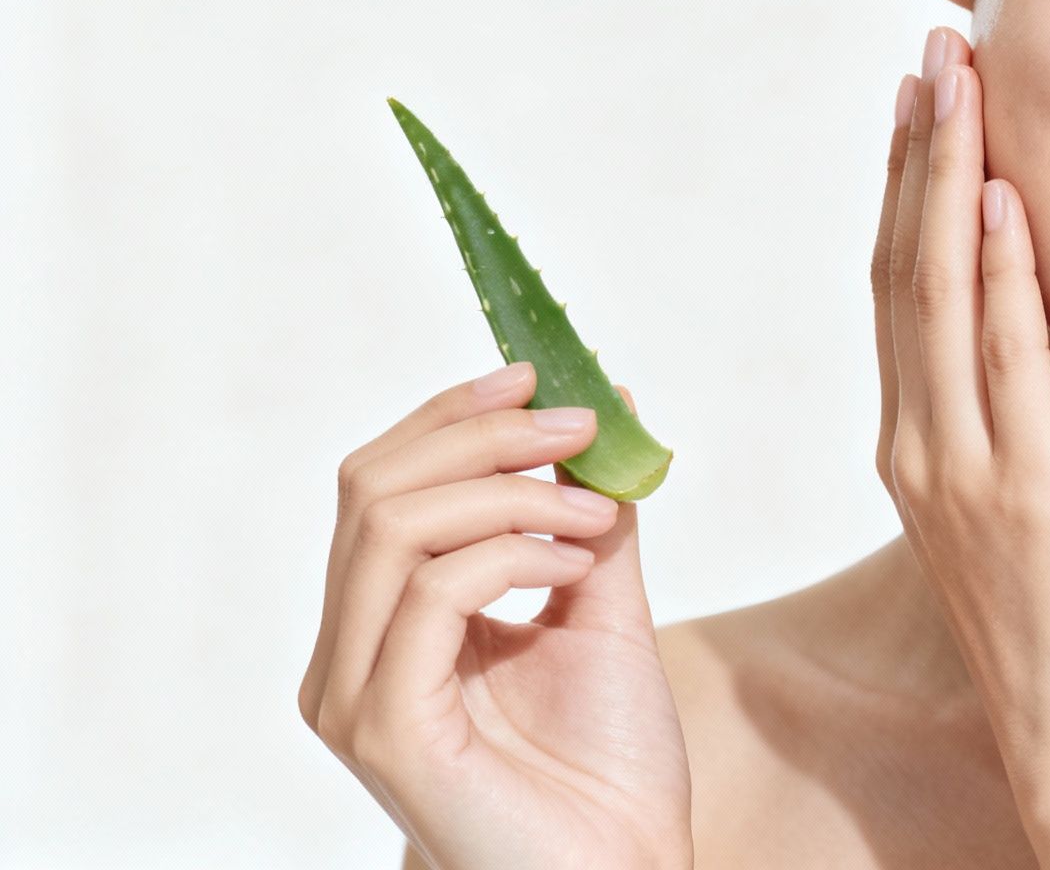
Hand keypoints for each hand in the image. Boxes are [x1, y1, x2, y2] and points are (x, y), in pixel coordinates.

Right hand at [301, 364, 691, 869]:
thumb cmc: (608, 765)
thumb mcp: (603, 608)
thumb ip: (591, 516)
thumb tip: (609, 405)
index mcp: (382, 625)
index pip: (381, 484)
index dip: (453, 418)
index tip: (538, 376)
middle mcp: (348, 656)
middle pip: (374, 489)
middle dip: (481, 435)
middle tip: (579, 424)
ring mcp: (356, 695)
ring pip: (394, 528)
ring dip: (509, 492)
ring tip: (597, 512)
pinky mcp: (388, 729)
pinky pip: (431, 595)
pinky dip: (510, 551)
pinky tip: (578, 560)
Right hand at [871, 26, 1049, 790]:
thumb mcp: (1011, 507)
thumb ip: (1000, 423)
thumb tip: (1024, 342)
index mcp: (910, 447)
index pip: (899, 292)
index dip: (907, 189)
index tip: (921, 102)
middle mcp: (916, 447)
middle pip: (905, 271)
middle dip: (919, 153)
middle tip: (934, 53)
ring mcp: (962, 469)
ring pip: (942, 296)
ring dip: (951, 181)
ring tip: (960, 83)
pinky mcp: (1028, 492)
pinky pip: (1009, 362)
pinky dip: (1005, 274)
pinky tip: (1008, 199)